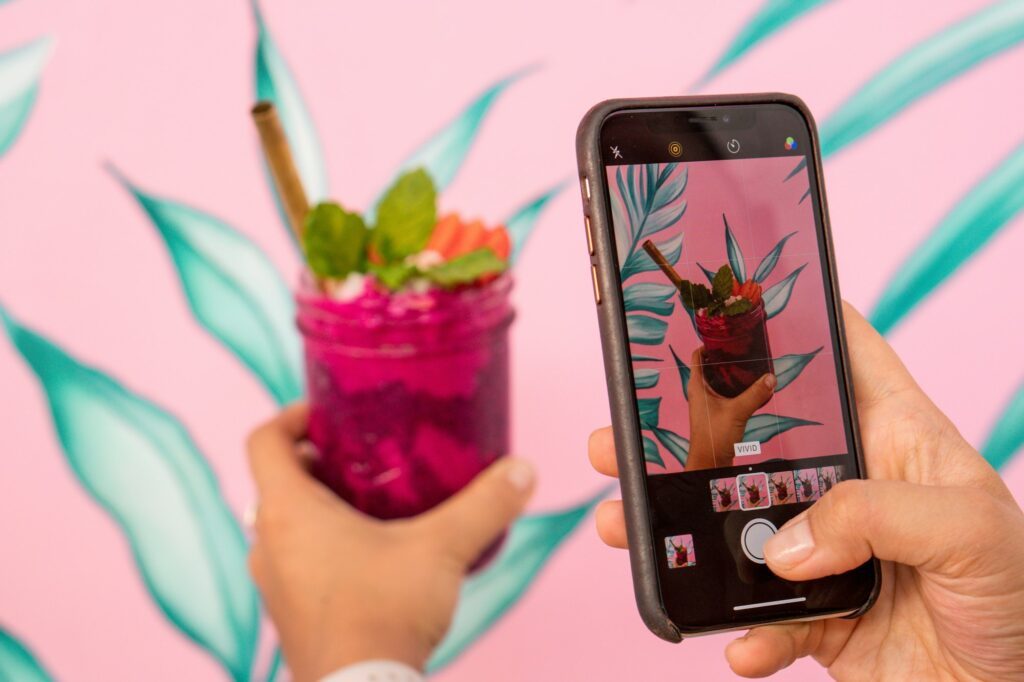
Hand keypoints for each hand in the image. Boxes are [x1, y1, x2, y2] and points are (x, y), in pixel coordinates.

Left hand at [246, 404, 534, 681]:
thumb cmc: (384, 613)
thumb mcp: (442, 549)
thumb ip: (484, 505)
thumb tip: (522, 470)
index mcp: (287, 511)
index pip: (264, 440)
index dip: (291, 416)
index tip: (327, 414)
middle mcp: (267, 543)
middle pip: (277, 481)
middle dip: (318, 463)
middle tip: (364, 459)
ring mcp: (273, 583)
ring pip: (285, 525)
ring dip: (319, 508)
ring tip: (372, 505)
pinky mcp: (288, 615)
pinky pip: (295, 562)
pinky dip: (321, 547)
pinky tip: (371, 558)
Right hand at [589, 302, 1023, 679]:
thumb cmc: (1021, 596)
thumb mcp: (970, 530)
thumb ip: (877, 516)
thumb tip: (787, 546)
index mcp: (895, 436)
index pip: (839, 355)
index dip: (789, 321)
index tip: (723, 310)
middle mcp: (850, 484)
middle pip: (752, 442)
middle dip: (685, 435)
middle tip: (626, 433)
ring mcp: (824, 548)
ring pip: (732, 525)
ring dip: (677, 528)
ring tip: (625, 524)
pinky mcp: (812, 613)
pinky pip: (757, 616)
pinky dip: (740, 631)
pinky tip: (742, 642)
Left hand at [686, 346, 775, 469]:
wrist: (710, 462)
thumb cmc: (714, 436)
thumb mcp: (737, 411)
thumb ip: (755, 394)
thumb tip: (770, 378)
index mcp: (697, 386)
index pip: (697, 357)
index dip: (708, 345)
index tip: (725, 338)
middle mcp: (700, 392)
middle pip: (710, 367)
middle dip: (725, 358)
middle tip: (743, 350)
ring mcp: (707, 403)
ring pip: (719, 381)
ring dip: (732, 374)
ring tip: (749, 364)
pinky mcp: (716, 413)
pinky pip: (725, 394)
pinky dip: (736, 388)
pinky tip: (751, 387)